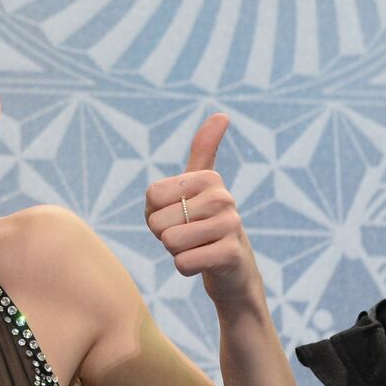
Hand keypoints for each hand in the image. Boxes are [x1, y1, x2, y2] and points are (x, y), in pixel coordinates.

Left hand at [144, 114, 262, 305]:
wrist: (233, 271)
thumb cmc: (205, 226)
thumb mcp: (198, 188)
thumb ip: (203, 150)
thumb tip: (222, 114)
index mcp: (209, 178)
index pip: (152, 196)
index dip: (156, 213)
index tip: (180, 216)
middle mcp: (223, 197)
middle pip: (158, 221)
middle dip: (166, 236)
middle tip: (189, 237)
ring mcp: (230, 225)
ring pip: (170, 242)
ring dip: (177, 252)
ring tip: (197, 248)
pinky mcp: (231, 254)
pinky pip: (182, 263)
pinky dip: (185, 268)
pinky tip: (203, 262)